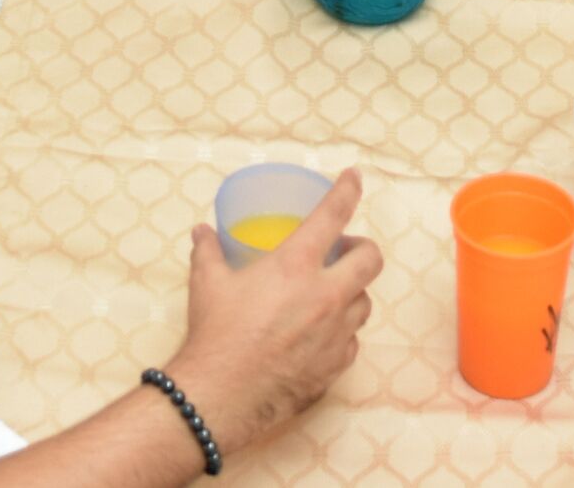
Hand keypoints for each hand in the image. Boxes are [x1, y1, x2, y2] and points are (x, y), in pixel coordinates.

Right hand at [159, 170, 381, 457]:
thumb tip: (203, 231)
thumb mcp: (207, 283)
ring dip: (352, 291)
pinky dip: (341, 331)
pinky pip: (351, 340)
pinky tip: (321, 334)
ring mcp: (336, 333)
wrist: (223, 395)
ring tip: (329, 292)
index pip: (334, 216)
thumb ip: (208, 251)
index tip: (354, 178)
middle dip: (361, 248)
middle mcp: (326, 296)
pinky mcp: (336, 365)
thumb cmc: (216, 334)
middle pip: (370, 259)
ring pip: (365, 302)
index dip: (347, 191)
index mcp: (296, 265)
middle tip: (341, 251)